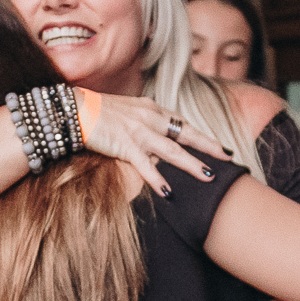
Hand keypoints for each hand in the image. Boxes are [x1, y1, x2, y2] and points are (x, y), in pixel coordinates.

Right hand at [81, 91, 230, 195]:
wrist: (73, 110)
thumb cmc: (95, 113)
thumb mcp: (126, 113)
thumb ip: (142, 126)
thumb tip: (153, 147)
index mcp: (151, 108)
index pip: (181, 122)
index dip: (200, 135)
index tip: (216, 145)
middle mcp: (149, 117)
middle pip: (186, 134)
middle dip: (208, 146)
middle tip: (227, 156)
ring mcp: (139, 131)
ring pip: (173, 151)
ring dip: (192, 164)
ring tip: (209, 176)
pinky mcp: (125, 145)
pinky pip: (146, 165)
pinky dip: (158, 179)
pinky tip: (169, 192)